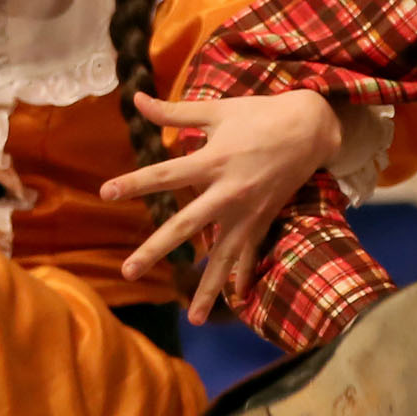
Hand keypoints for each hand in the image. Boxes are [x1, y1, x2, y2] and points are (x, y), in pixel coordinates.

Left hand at [102, 91, 343, 319]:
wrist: (311, 129)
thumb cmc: (260, 114)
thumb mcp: (217, 110)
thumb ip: (174, 111)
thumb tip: (136, 97)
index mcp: (213, 161)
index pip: (165, 174)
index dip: (135, 182)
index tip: (105, 192)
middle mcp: (228, 192)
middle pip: (186, 226)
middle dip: (156, 249)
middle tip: (128, 271)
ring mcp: (247, 211)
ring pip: (222, 256)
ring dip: (207, 288)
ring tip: (191, 318)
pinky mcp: (262, 219)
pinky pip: (250, 254)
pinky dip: (243, 277)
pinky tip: (235, 300)